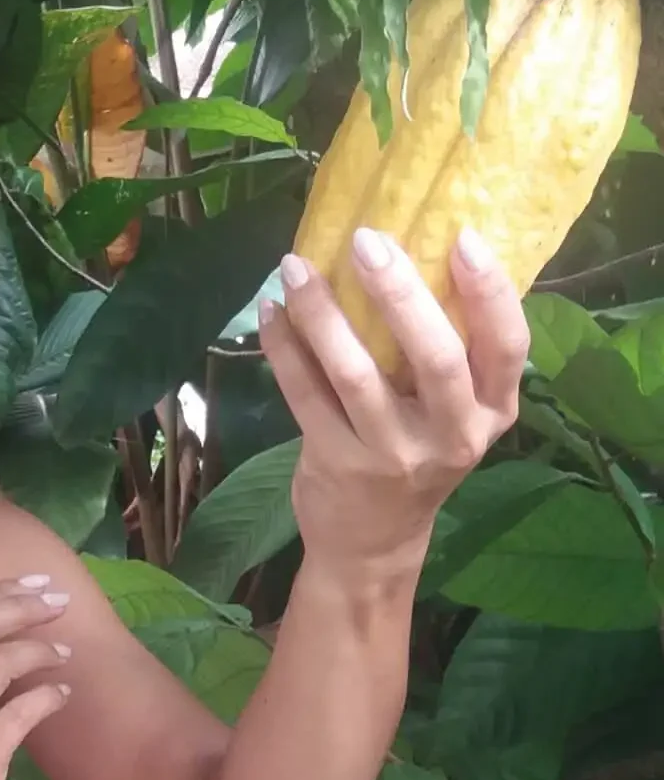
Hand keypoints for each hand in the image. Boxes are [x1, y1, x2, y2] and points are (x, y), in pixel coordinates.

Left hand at [257, 222, 530, 577]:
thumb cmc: (418, 453)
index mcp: (493, 412)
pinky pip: (305, 393)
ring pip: (357, 373)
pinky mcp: (338, 464)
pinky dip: (285, 347)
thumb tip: (412, 250)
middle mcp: (453, 437)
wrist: (375, 542)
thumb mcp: (455, 415)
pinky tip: (272, 312)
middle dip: (399, 292)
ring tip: (295, 267)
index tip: (463, 237)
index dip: (489, 292)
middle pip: (435, 357)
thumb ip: (449, 353)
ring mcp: (394, 456)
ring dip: (322, 313)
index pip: (507, 347)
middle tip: (366, 239)